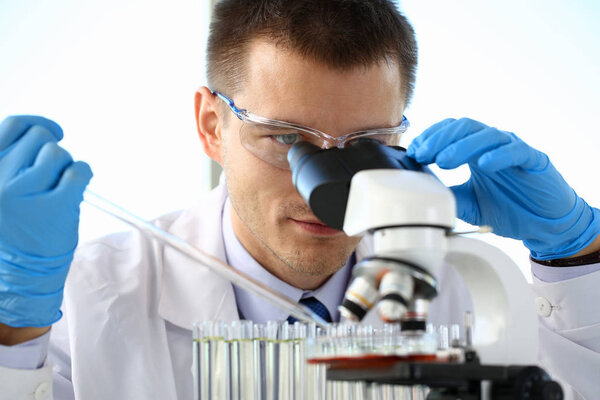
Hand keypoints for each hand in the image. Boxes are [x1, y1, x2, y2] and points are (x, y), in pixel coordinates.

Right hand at [0, 116, 91, 327]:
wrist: (17, 274)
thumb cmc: (12, 229)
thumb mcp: (1, 191)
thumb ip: (12, 161)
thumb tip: (46, 131)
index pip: (13, 126)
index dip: (39, 124)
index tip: (55, 132)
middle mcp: (0, 178)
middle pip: (41, 139)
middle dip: (53, 153)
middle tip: (52, 177)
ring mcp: (26, 191)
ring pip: (60, 154)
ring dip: (66, 167)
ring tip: (58, 189)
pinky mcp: (55, 205)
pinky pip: (79, 171)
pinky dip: (83, 174)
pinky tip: (76, 188)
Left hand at [407, 118, 599, 259]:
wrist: (543, 226)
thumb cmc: (507, 209)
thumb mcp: (468, 204)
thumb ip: (448, 195)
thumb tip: (420, 192)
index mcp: (475, 151)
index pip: (449, 131)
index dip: (430, 137)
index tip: (413, 151)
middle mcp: (492, 145)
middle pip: (464, 127)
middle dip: (440, 139)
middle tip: (423, 154)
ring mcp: (513, 149)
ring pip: (487, 135)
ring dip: (462, 146)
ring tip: (444, 160)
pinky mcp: (534, 160)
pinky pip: (516, 151)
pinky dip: (499, 155)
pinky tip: (484, 164)